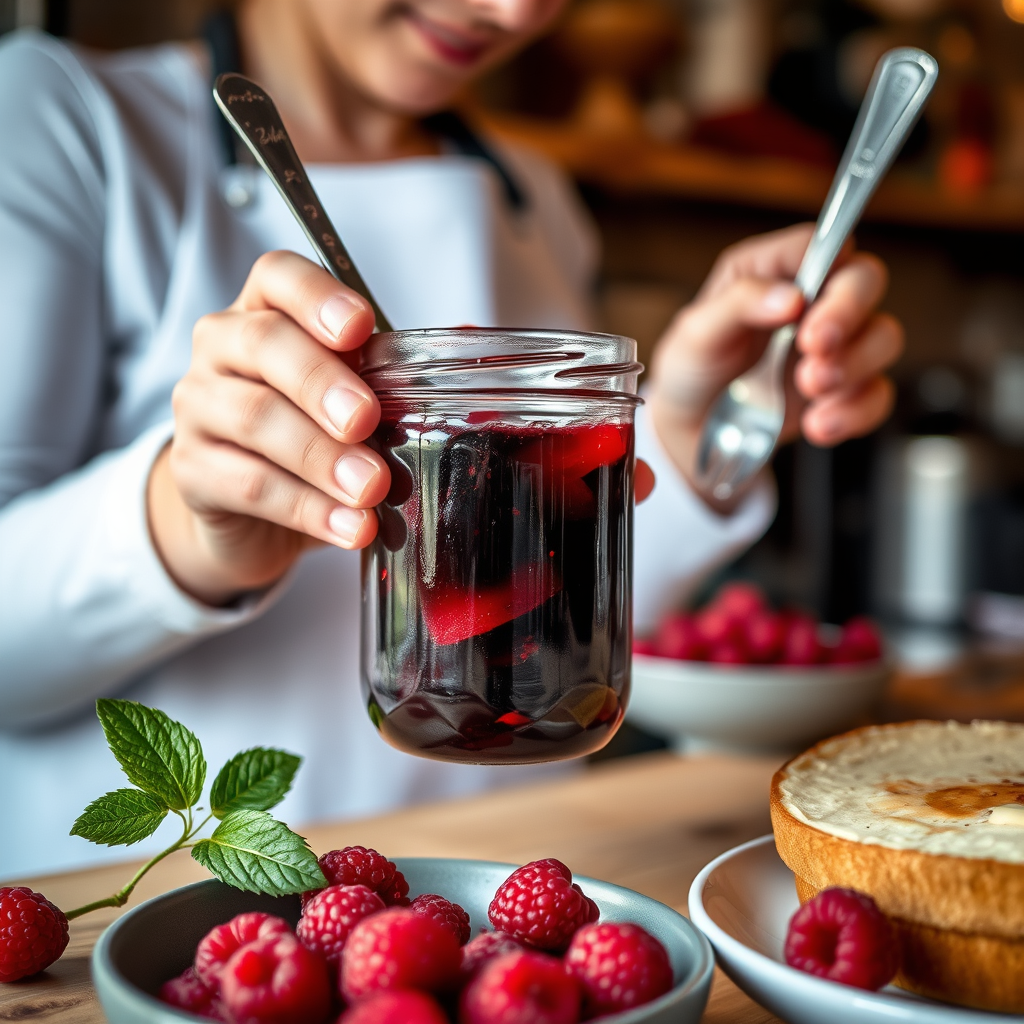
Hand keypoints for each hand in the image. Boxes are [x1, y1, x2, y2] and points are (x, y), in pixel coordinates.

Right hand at [148, 251, 389, 605]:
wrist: (250, 513)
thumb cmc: (312, 436)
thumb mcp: (354, 399)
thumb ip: (397, 372)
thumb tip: (472, 338)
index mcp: (266, 312)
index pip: (279, 277)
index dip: (318, 296)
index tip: (360, 329)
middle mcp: (222, 348)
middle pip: (265, 344)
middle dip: (322, 382)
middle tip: (367, 420)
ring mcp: (199, 408)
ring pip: (255, 419)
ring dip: (321, 457)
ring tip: (371, 490)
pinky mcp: (193, 472)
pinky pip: (249, 485)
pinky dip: (307, 509)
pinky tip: (351, 527)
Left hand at [646, 224, 902, 506]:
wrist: (692, 429)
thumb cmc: (691, 368)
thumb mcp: (696, 333)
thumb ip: (738, 304)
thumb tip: (789, 297)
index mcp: (772, 269)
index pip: (822, 242)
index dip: (825, 265)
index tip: (800, 306)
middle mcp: (811, 299)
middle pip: (866, 279)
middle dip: (847, 314)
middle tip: (813, 346)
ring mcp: (834, 344)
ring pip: (884, 336)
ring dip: (854, 365)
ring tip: (809, 389)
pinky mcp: (844, 390)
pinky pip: (877, 394)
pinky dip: (855, 411)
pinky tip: (818, 424)